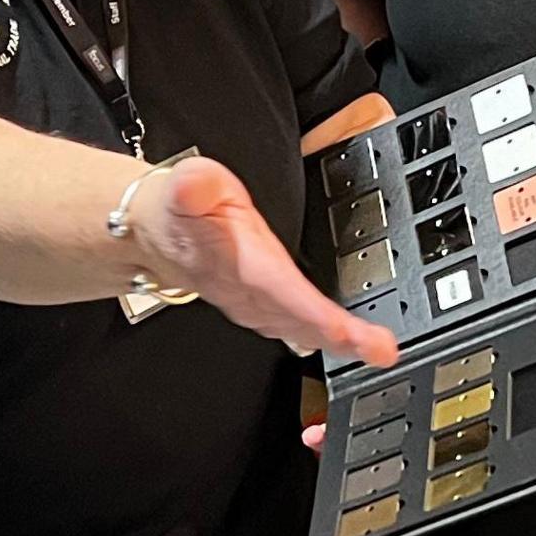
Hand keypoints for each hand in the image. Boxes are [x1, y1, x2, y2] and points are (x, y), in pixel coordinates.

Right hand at [134, 157, 400, 368]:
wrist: (152, 234)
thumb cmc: (176, 211)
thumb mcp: (184, 184)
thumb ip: (192, 186)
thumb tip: (193, 184)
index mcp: (240, 266)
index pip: (287, 297)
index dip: (322, 318)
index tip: (356, 334)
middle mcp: (248, 294)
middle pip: (300, 323)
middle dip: (343, 340)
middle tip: (383, 351)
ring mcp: (252, 304)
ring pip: (298, 329)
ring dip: (335, 341)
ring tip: (373, 349)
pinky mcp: (257, 304)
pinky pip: (293, 324)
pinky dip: (320, 333)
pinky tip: (342, 338)